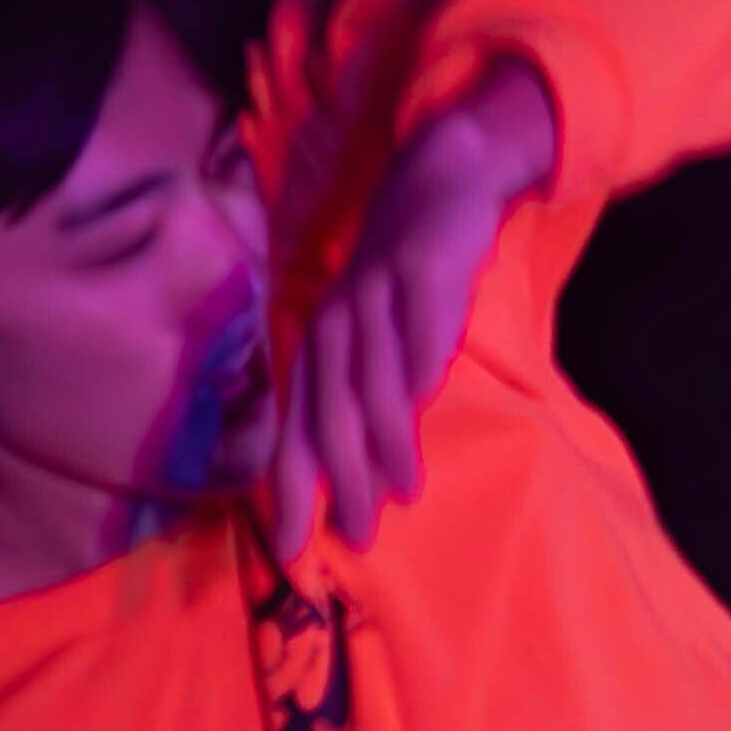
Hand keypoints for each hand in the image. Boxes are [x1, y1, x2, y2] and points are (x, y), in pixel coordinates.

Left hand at [261, 61, 553, 560]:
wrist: (441, 183)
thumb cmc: (407, 276)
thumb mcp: (374, 333)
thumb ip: (364, 389)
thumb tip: (362, 471)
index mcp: (317, 346)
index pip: (295, 429)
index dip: (289, 487)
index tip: (292, 547)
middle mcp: (333, 323)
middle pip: (328, 414)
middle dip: (339, 479)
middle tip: (359, 533)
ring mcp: (374, 295)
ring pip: (370, 381)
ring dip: (385, 440)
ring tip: (405, 489)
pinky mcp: (419, 269)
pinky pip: (417, 326)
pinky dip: (418, 366)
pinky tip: (426, 402)